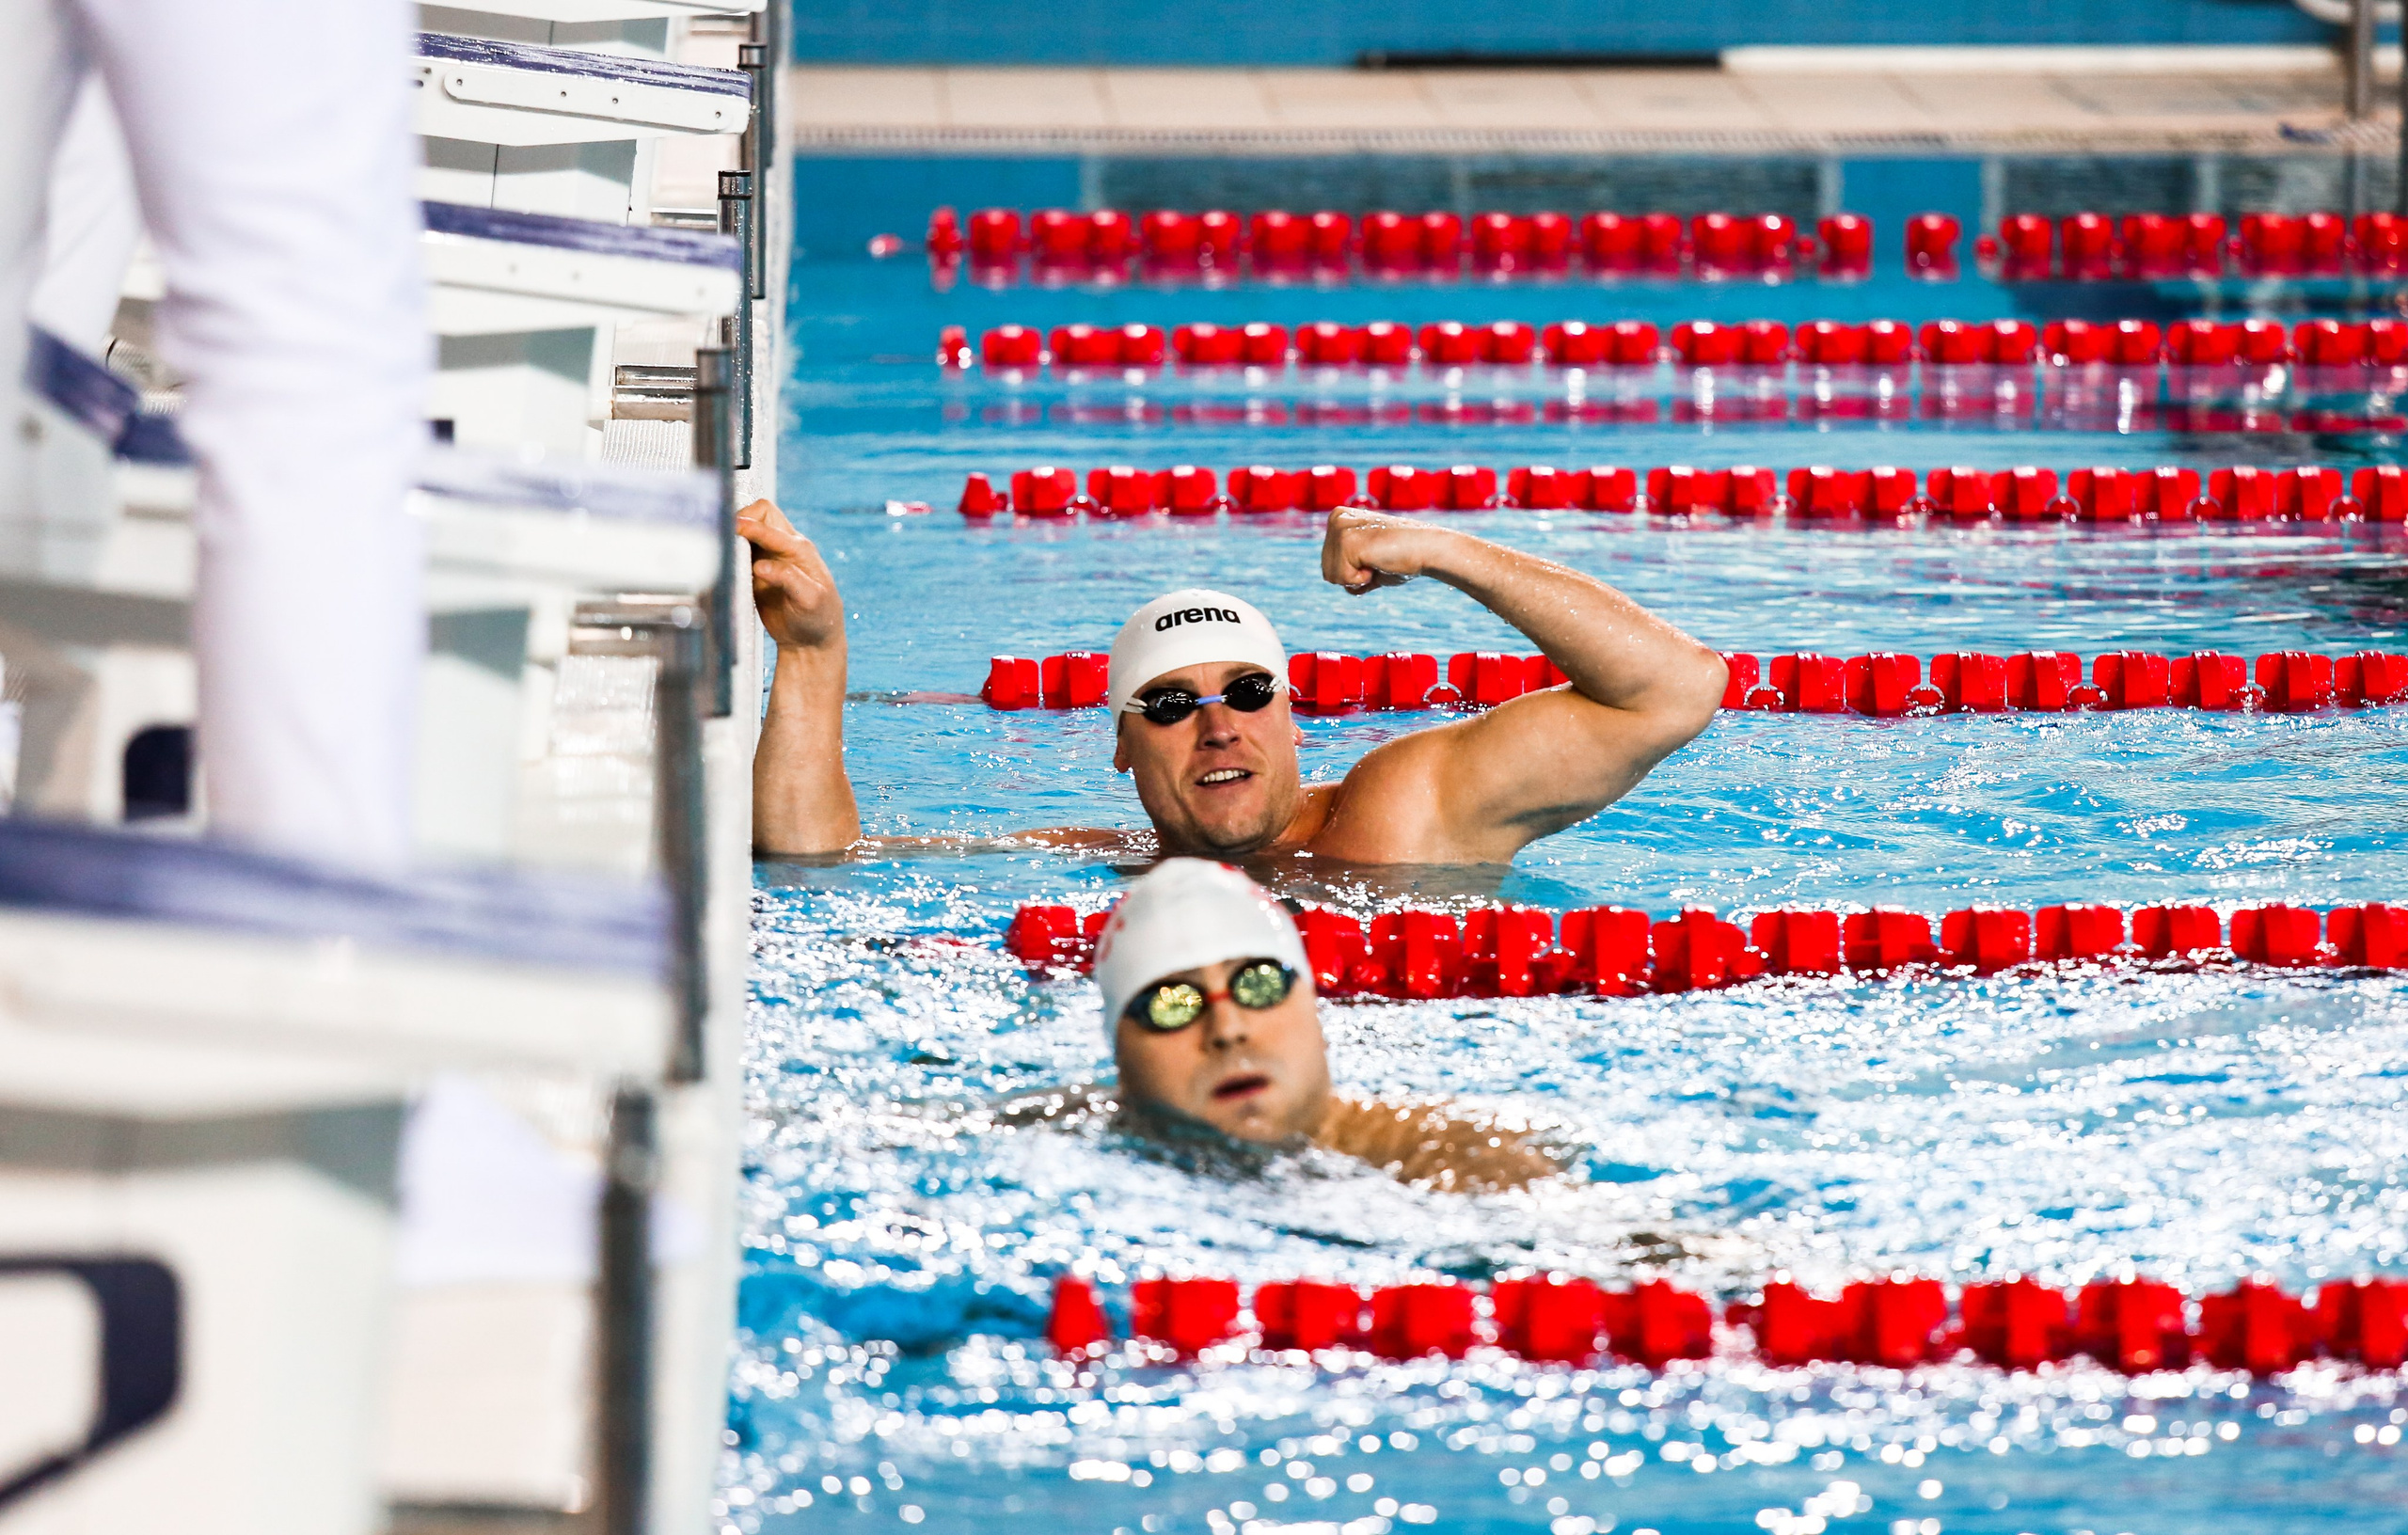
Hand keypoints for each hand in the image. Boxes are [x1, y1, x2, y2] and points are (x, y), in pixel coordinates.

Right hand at [737, 499, 843, 651]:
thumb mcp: (810, 600)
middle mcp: (784, 548)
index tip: (734, 529)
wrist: (811, 639)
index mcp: (800, 550)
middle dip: (743, 517)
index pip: (772, 528)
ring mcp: (769, 557)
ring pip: (749, 527)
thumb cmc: (818, 618)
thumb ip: (788, 579)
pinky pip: (740, 549)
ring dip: (735, 532)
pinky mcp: (755, 570)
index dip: (752, 527)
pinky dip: (730, 548)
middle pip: (762, 513)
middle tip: (726, 534)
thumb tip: (760, 566)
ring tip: (721, 545)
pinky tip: (723, 559)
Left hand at [1320, 507, 1443, 594]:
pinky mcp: (1346, 539)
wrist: (1427, 549)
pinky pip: (1342, 579)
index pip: (1328, 566)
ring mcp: (1340, 527)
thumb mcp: (1371, 564)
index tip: (1375, 557)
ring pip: (1331, 576)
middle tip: (1378, 560)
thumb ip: (1353, 570)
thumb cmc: (1403, 557)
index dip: (1353, 573)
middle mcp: (1336, 519)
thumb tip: (1342, 585)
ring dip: (1358, 578)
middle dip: (1353, 576)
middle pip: (1326, 572)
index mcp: (1339, 519)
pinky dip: (1362, 579)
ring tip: (1378, 559)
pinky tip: (1377, 561)